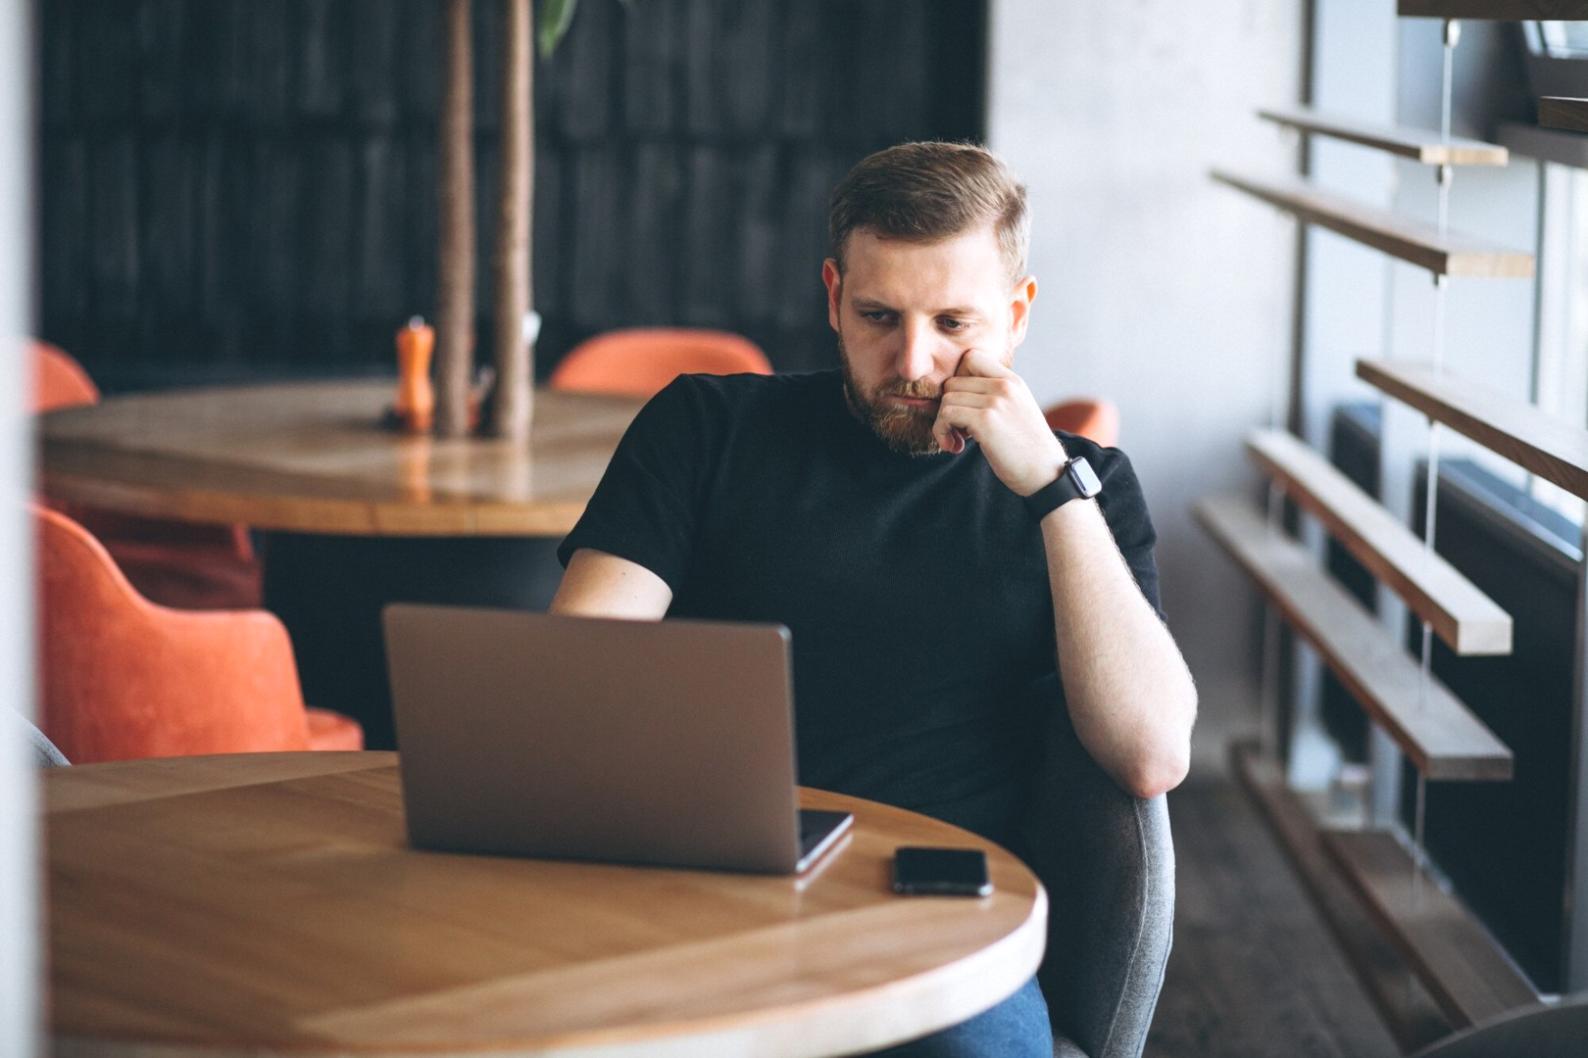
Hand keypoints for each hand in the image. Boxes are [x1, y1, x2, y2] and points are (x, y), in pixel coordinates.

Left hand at [934, 349, 1068, 496]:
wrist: (1047, 474)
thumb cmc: (1027, 449)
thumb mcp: (1016, 411)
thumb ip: (994, 397)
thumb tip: (953, 395)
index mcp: (1013, 380)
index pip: (971, 357)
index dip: (958, 380)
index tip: (964, 405)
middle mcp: (1005, 385)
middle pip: (953, 382)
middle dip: (950, 407)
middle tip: (960, 430)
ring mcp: (996, 401)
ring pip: (946, 399)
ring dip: (944, 423)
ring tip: (959, 441)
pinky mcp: (986, 421)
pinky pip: (946, 415)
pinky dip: (942, 432)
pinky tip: (955, 448)